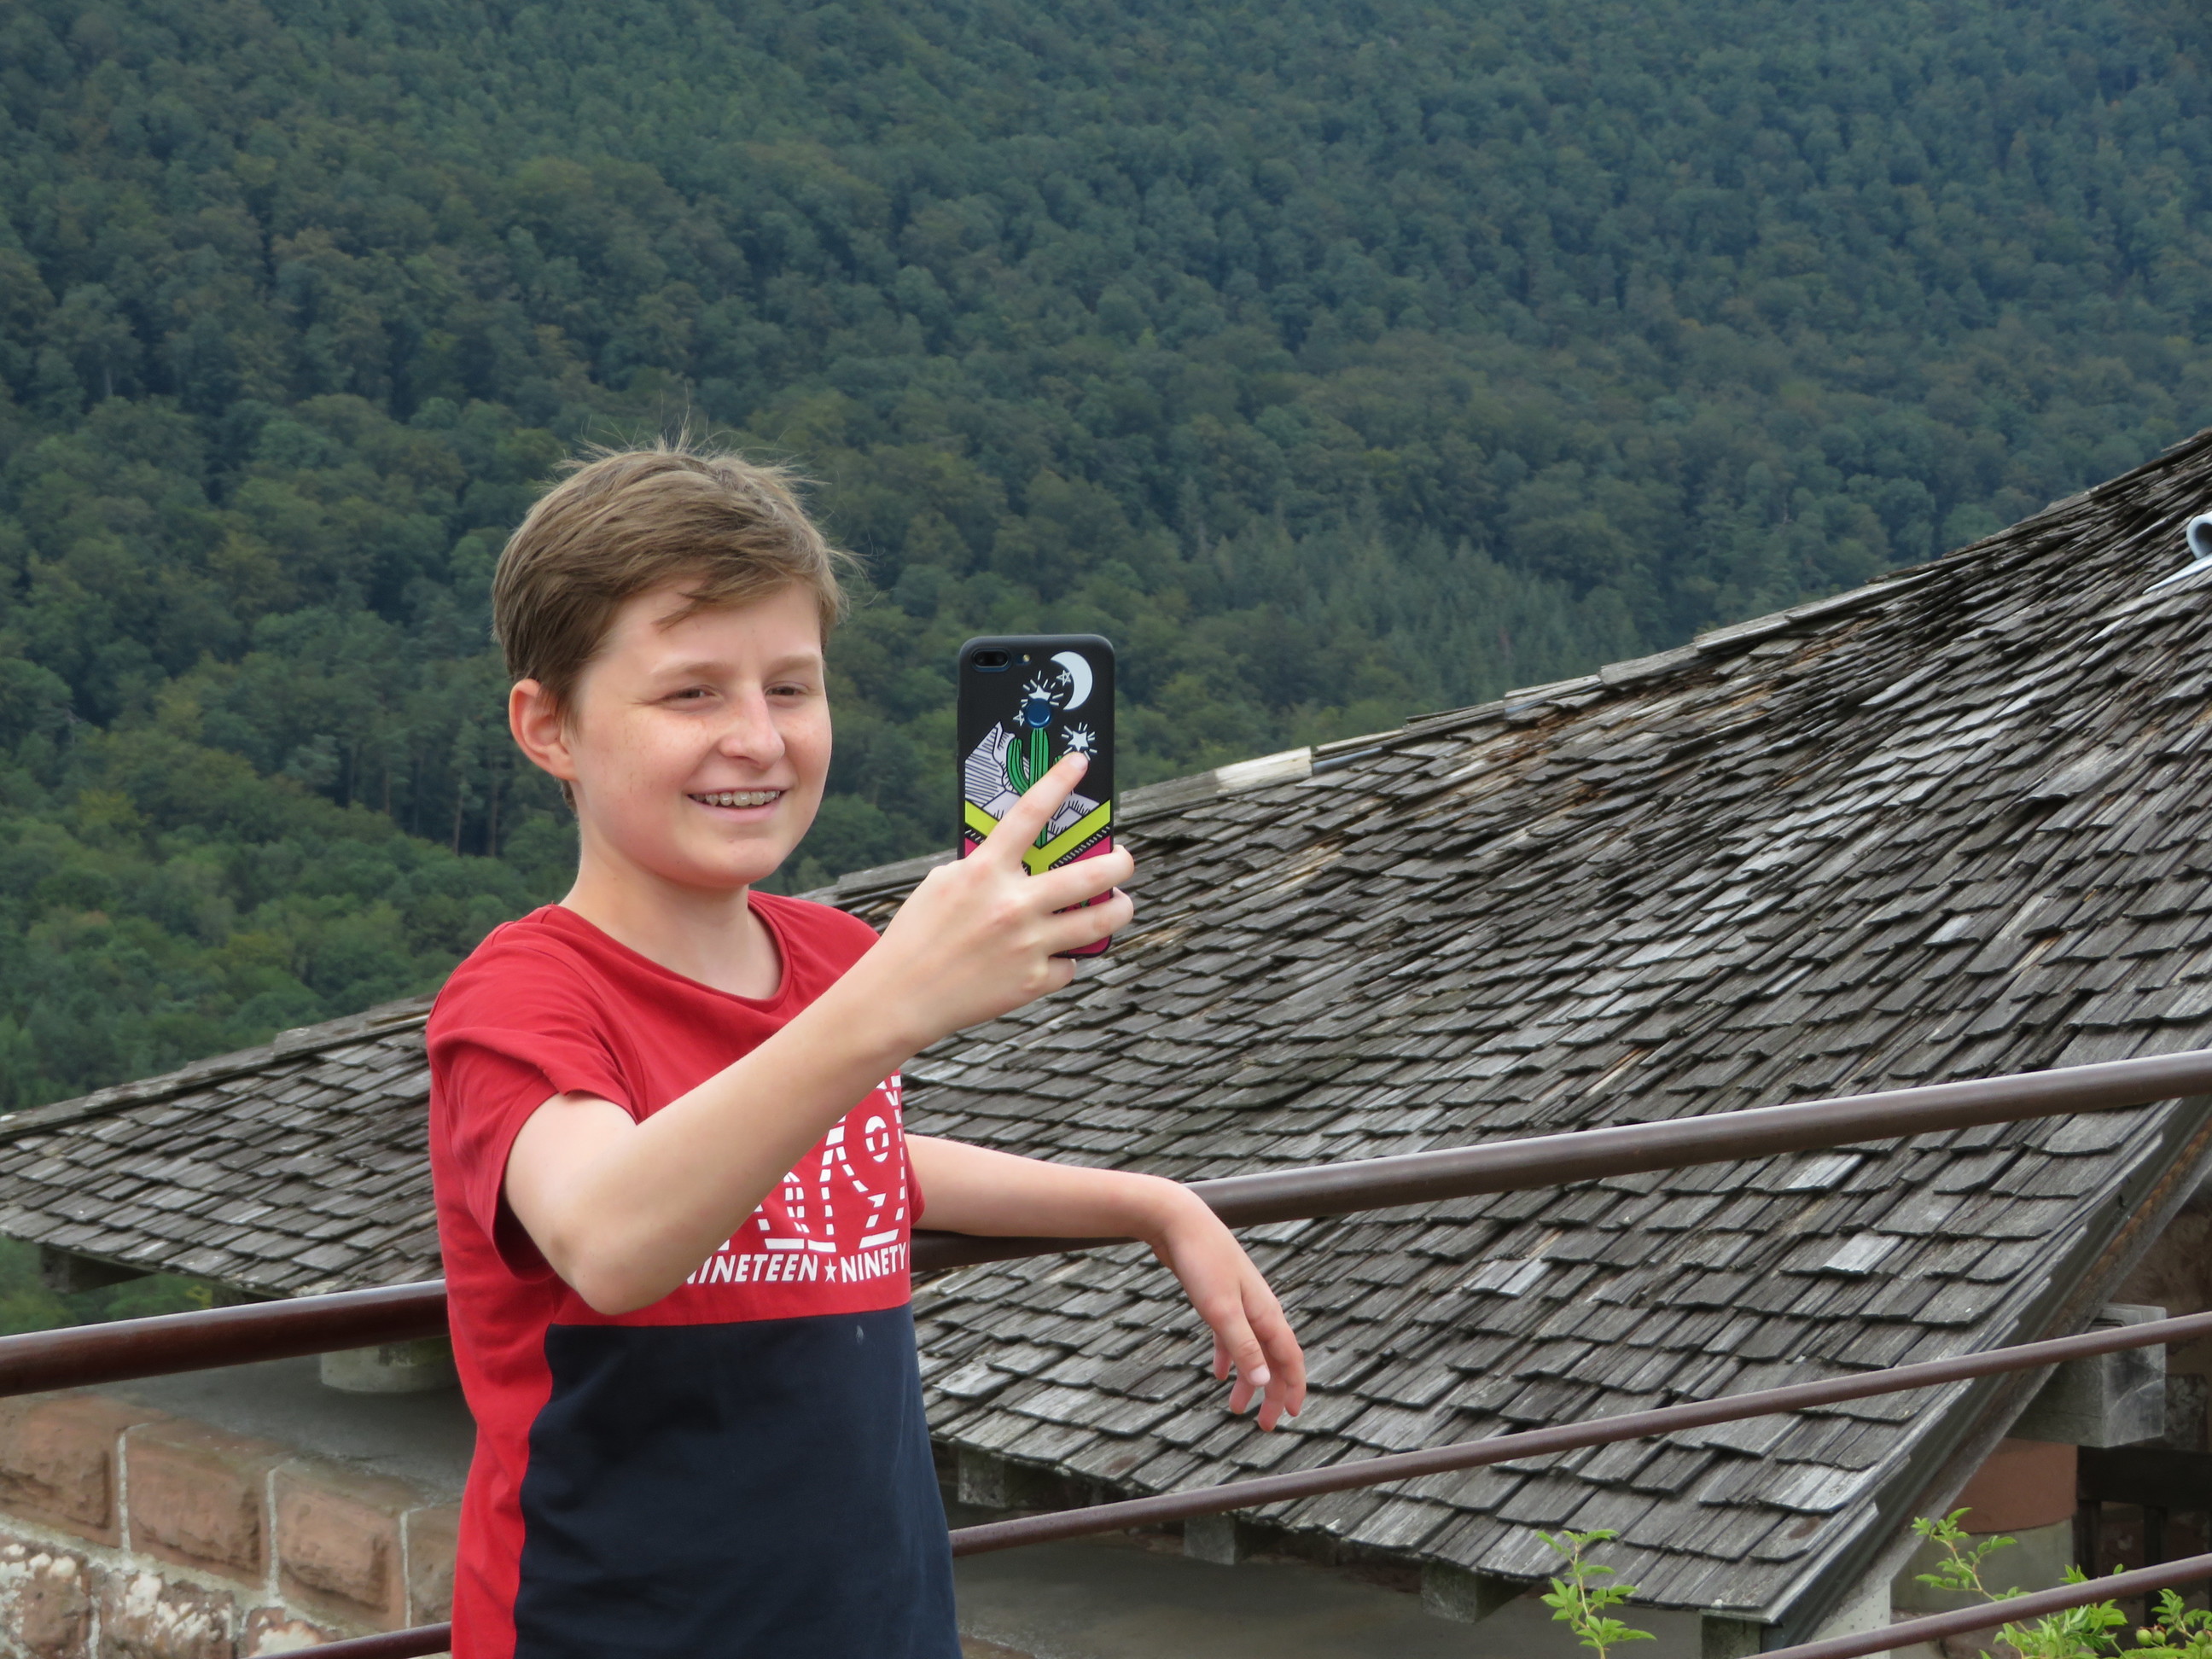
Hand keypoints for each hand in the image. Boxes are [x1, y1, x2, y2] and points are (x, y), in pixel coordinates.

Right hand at [861, 752, 1134, 1046]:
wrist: (901, 998)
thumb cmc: (919, 935)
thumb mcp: (944, 884)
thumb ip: (985, 867)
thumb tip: (1026, 858)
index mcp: (985, 872)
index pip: (1029, 814)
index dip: (1058, 782)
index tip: (1080, 762)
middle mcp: (1012, 905)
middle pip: (1091, 874)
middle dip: (1120, 862)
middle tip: (1125, 859)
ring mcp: (1027, 945)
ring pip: (1100, 921)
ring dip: (1120, 909)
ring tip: (1121, 904)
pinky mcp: (1033, 981)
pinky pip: (1070, 963)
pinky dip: (1065, 957)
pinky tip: (1053, 955)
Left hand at [1146, 1189, 1306, 1430]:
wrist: (1179, 1221)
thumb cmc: (1202, 1261)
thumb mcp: (1221, 1310)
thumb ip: (1243, 1346)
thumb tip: (1265, 1380)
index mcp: (1266, 1313)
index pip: (1290, 1358)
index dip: (1293, 1387)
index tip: (1290, 1415)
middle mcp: (1259, 1309)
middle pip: (1273, 1358)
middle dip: (1270, 1392)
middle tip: (1263, 1425)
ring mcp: (1240, 1302)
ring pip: (1251, 1349)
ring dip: (1248, 1379)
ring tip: (1236, 1407)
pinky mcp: (1219, 1297)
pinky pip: (1230, 1336)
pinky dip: (1228, 1356)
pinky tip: (1218, 1373)